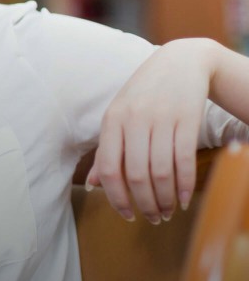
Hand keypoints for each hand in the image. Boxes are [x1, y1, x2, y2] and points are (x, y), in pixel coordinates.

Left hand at [86, 39, 216, 223]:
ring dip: (164, 199)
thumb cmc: (144, 95)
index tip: (126, 215)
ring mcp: (161, 119)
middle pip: (136, 175)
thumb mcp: (119, 116)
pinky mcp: (187, 120)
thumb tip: (92, 185)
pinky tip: (183, 198)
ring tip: (167, 211)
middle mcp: (134, 120)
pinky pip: (184, 161)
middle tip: (152, 218)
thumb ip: (106, 150)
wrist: (181, 62)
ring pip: (160, 172)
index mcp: (111, 120)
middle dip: (144, 203)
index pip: (109, 169)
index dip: (117, 197)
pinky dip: (184, 185)